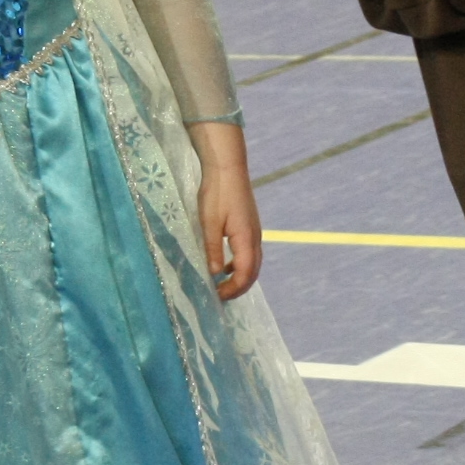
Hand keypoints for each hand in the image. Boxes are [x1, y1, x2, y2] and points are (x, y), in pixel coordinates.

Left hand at [189, 121, 261, 300]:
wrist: (228, 167)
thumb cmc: (216, 193)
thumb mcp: (209, 223)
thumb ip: (213, 249)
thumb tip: (214, 273)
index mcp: (246, 239)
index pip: (245, 274)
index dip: (233, 289)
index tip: (216, 296)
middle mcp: (255, 238)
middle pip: (253, 272)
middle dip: (238, 288)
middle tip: (220, 297)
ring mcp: (255, 231)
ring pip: (253, 263)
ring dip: (240, 277)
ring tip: (222, 285)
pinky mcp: (250, 225)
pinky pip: (249, 252)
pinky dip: (240, 264)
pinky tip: (224, 265)